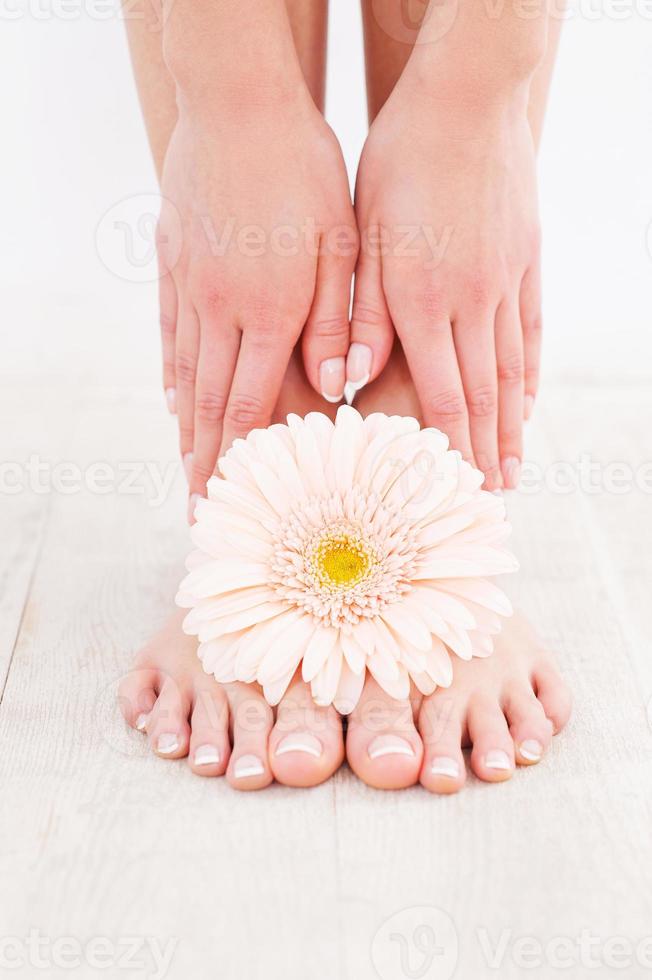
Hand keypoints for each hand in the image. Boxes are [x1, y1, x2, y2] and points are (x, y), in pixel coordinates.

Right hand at [158, 88, 357, 518]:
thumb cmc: (303, 173)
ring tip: (185, 466)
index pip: (250, 403)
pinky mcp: (174, 265)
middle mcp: (221, 310)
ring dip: (186, 428)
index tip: (233, 497)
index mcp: (268, 311)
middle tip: (199, 504)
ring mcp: (190, 289)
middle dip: (206, 459)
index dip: (242, 457)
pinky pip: (170, 333)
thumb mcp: (339, 245)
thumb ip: (336, 320)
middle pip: (209, 401)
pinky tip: (171, 399)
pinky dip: (172, 374)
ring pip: (186, 374)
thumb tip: (340, 388)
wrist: (237, 107)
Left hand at [348, 77, 541, 489]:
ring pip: (510, 371)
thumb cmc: (398, 167)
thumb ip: (358, 315)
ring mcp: (504, 284)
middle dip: (483, 452)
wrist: (465, 103)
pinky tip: (527, 405)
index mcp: (421, 299)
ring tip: (513, 468)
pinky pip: (529, 332)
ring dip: (511, 428)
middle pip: (483, 395)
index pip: (441, 394)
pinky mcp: (525, 263)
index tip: (452, 488)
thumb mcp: (362, 238)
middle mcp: (469, 301)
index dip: (448, 447)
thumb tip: (343, 382)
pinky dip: (529, 376)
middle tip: (488, 497)